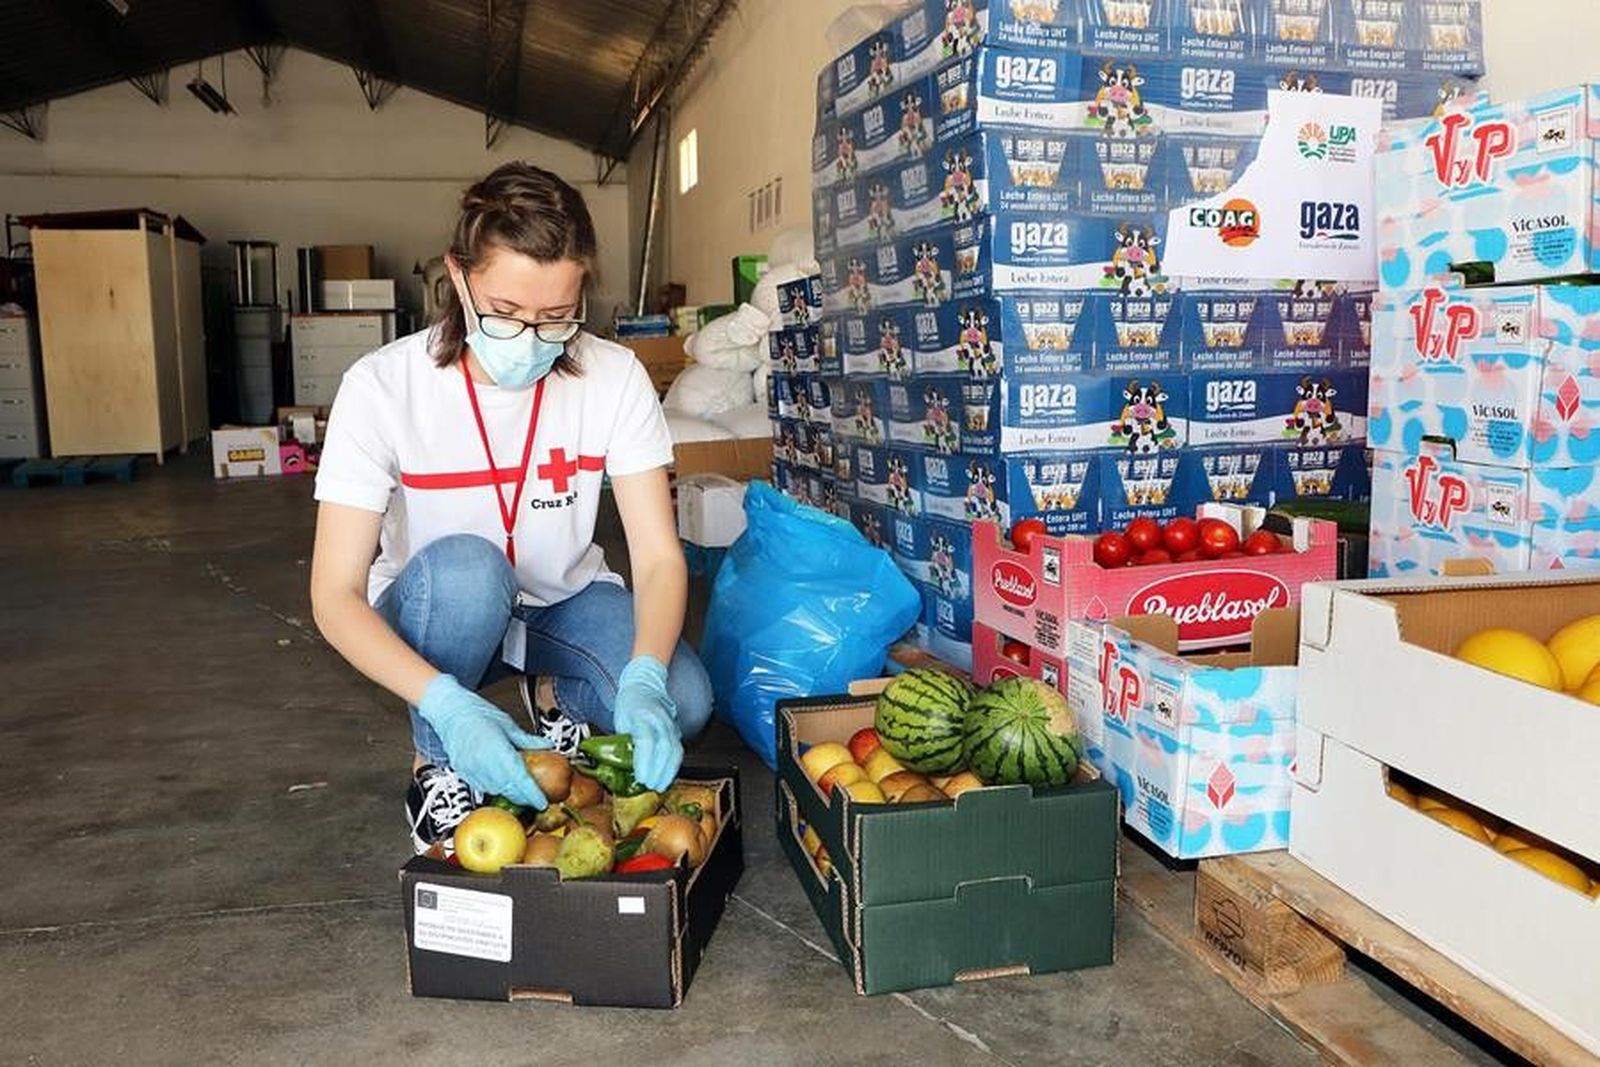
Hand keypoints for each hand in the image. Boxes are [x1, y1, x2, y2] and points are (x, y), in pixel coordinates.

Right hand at [418, 674, 551, 807]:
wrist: (450, 711)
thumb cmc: (477, 713)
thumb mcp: (508, 724)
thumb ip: (528, 740)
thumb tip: (547, 745)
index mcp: (496, 749)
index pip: (519, 778)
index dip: (532, 794)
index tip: (542, 802)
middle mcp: (482, 762)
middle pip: (508, 788)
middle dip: (524, 797)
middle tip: (536, 796)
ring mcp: (470, 769)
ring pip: (496, 790)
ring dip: (510, 793)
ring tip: (521, 789)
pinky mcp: (463, 772)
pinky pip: (482, 787)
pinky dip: (495, 787)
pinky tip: (502, 781)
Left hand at [614, 656, 681, 791]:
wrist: (646, 684)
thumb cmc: (629, 704)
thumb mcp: (619, 720)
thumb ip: (621, 742)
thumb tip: (618, 768)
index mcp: (641, 715)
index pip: (645, 740)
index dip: (644, 761)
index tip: (641, 778)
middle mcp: (659, 719)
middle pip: (664, 747)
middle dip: (658, 770)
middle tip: (651, 786)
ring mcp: (670, 724)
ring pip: (675, 750)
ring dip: (668, 771)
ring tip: (660, 786)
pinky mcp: (676, 730)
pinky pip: (678, 750)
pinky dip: (673, 766)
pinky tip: (667, 777)